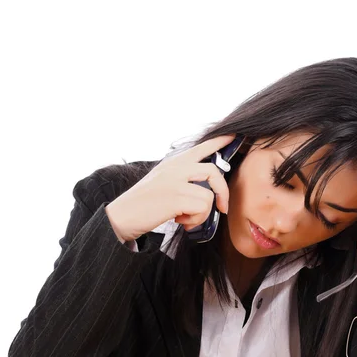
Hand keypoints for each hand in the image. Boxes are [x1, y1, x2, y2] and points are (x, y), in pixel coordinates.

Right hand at [105, 134, 235, 242]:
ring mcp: (175, 181)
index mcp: (173, 163)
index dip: (219, 142)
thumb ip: (183, 179)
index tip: (235, 135)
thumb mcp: (163, 182)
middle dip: (223, 192)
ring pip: (209, 196)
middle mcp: (175, 168)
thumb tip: (207, 190)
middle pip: (213, 171)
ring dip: (201, 214)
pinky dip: (195, 220)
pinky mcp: (176, 197)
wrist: (121, 217)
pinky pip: (202, 208)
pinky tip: (180, 221)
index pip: (201, 147)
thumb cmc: (144, 204)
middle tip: (222, 208)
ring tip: (185, 218)